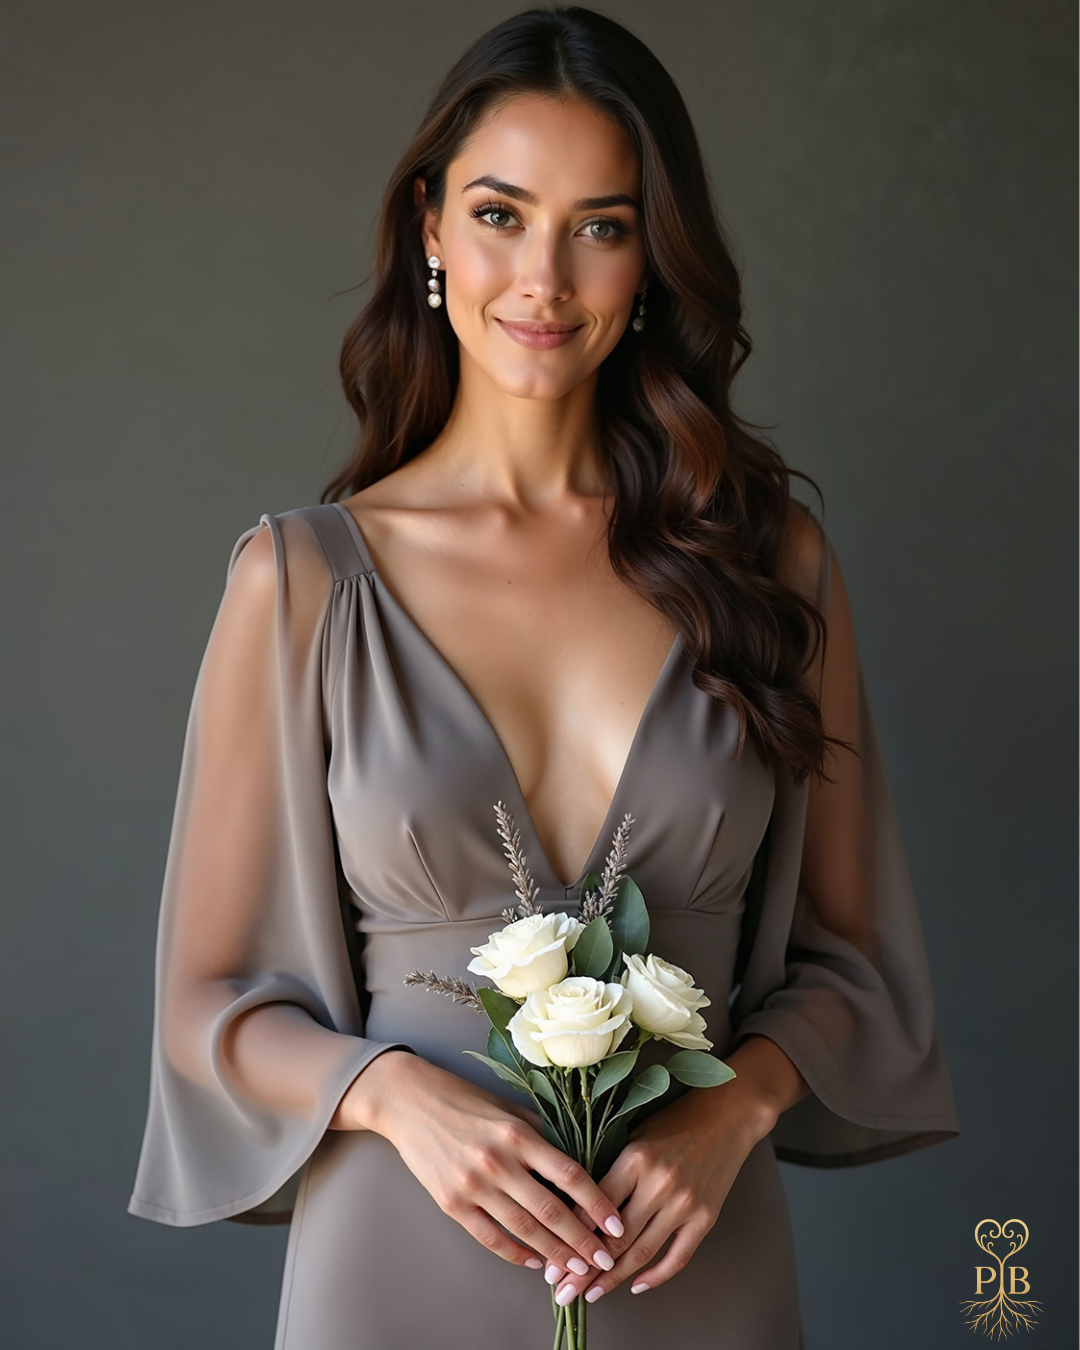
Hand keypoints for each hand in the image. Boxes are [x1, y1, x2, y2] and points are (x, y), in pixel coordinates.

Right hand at [334, 1050, 624, 1277]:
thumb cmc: (465, 1101)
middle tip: (604, 1259)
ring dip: (554, 1253)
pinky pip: (490, 1237)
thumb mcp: (508, 1109)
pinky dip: (515, 1254)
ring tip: (576, 1269)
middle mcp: (498, 1160)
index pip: (569, 1174)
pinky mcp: (451, 1203)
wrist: (410, 1102)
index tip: (616, 1225)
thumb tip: (579, 1164)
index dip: (597, 1203)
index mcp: (518, 1133)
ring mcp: (473, 1185)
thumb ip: (541, 1135)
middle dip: (582, 1240)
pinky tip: (533, 1262)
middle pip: (551, 1210)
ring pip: (524, 1229)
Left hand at [545, 1082, 773, 1307]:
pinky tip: (636, 1285)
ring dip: (614, 1279)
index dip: (571, 1238)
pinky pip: (678, 1257)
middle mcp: (659, 1184)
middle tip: (563, 1292)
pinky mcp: (706, 1218)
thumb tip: (576, 1210)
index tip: (552, 1260)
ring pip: (642, 1253)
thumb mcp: (634, 1136)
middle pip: (615, 1239)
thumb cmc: (673, 1121)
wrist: (727, 1115)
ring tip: (591, 1295)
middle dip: (585, 1270)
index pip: (595, 1209)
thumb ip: (611, 1171)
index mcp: (635, 1159)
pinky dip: (657, 1276)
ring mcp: (685, 1204)